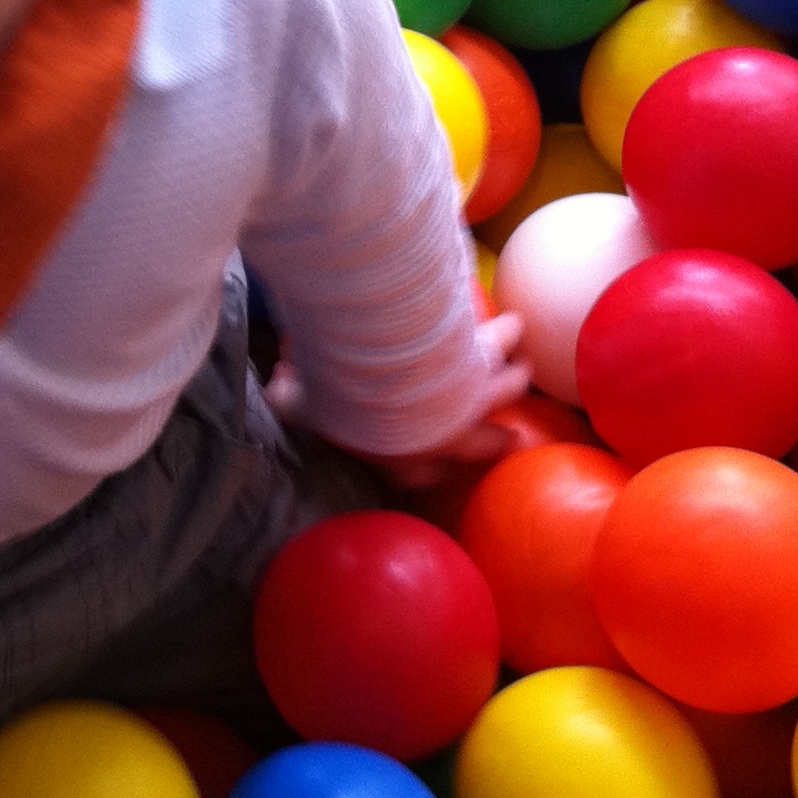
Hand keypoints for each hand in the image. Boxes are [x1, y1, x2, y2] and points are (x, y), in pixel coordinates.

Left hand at [269, 315, 533, 492]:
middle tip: (509, 438)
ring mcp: (468, 399)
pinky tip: (516, 322)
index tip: (434, 466)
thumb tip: (276, 385)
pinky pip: (500, 344)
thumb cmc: (336, 391)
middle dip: (492, 442)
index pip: (418, 474)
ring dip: (510, 381)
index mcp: (399, 454)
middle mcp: (442, 434)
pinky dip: (508, 333)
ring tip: (521, 370)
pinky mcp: (482, 362)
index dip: (427, 470)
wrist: (377, 364)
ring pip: (502, 392)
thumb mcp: (299, 400)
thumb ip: (289, 398)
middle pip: (478, 445)